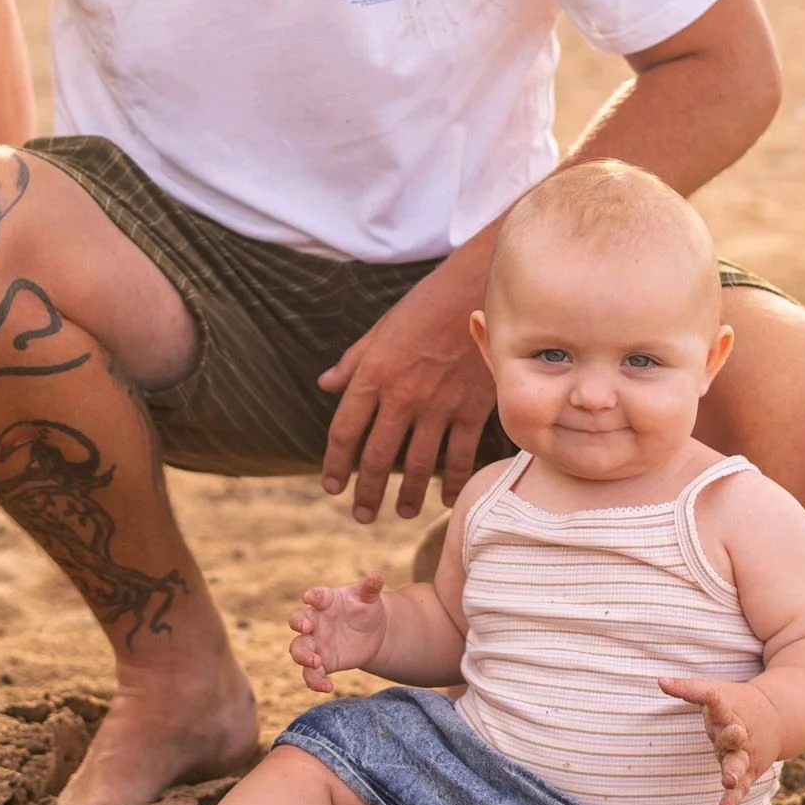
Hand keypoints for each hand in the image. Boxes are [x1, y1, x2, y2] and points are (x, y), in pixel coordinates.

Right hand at [288, 573, 388, 692]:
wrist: (371, 632)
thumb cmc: (365, 608)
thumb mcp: (369, 598)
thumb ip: (370, 588)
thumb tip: (377, 575)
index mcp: (326, 601)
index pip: (316, 595)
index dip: (312, 595)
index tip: (309, 596)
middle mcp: (315, 621)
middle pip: (297, 621)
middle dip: (298, 625)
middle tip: (307, 629)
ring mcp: (316, 642)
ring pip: (299, 649)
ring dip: (303, 656)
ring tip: (316, 663)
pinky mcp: (322, 662)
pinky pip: (311, 673)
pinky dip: (315, 681)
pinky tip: (328, 687)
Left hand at [319, 246, 494, 522]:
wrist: (479, 288)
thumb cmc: (427, 304)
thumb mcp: (381, 328)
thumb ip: (353, 361)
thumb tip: (326, 384)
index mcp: (374, 374)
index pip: (344, 431)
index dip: (335, 464)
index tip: (331, 487)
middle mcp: (402, 395)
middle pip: (377, 456)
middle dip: (366, 492)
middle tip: (362, 516)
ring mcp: (440, 404)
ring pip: (418, 463)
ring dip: (408, 494)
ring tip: (403, 513)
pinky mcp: (474, 408)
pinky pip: (461, 455)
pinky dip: (455, 481)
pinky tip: (448, 498)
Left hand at [658, 676, 782, 804]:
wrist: (777, 718)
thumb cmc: (736, 703)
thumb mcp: (714, 691)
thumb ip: (687, 688)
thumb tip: (659, 681)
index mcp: (728, 710)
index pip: (714, 699)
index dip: (706, 695)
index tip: (702, 692)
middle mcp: (739, 733)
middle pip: (736, 735)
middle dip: (734, 735)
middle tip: (734, 734)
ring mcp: (745, 755)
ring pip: (740, 765)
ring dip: (734, 772)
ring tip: (728, 780)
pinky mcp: (748, 774)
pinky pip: (740, 790)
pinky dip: (731, 801)